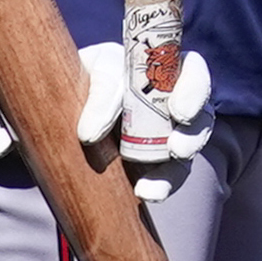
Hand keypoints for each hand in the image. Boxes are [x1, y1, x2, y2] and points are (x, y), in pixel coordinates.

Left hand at [76, 35, 209, 201]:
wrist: (60, 108)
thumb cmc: (82, 75)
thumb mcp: (90, 69)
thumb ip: (101, 89)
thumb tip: (93, 134)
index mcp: (164, 67)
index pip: (194, 70)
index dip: (195, 88)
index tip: (179, 112)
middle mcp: (174, 101)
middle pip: (201, 116)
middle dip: (194, 135)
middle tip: (175, 149)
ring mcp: (167, 134)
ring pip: (188, 150)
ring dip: (176, 169)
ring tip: (153, 185)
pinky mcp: (154, 163)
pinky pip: (168, 177)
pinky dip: (160, 186)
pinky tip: (145, 193)